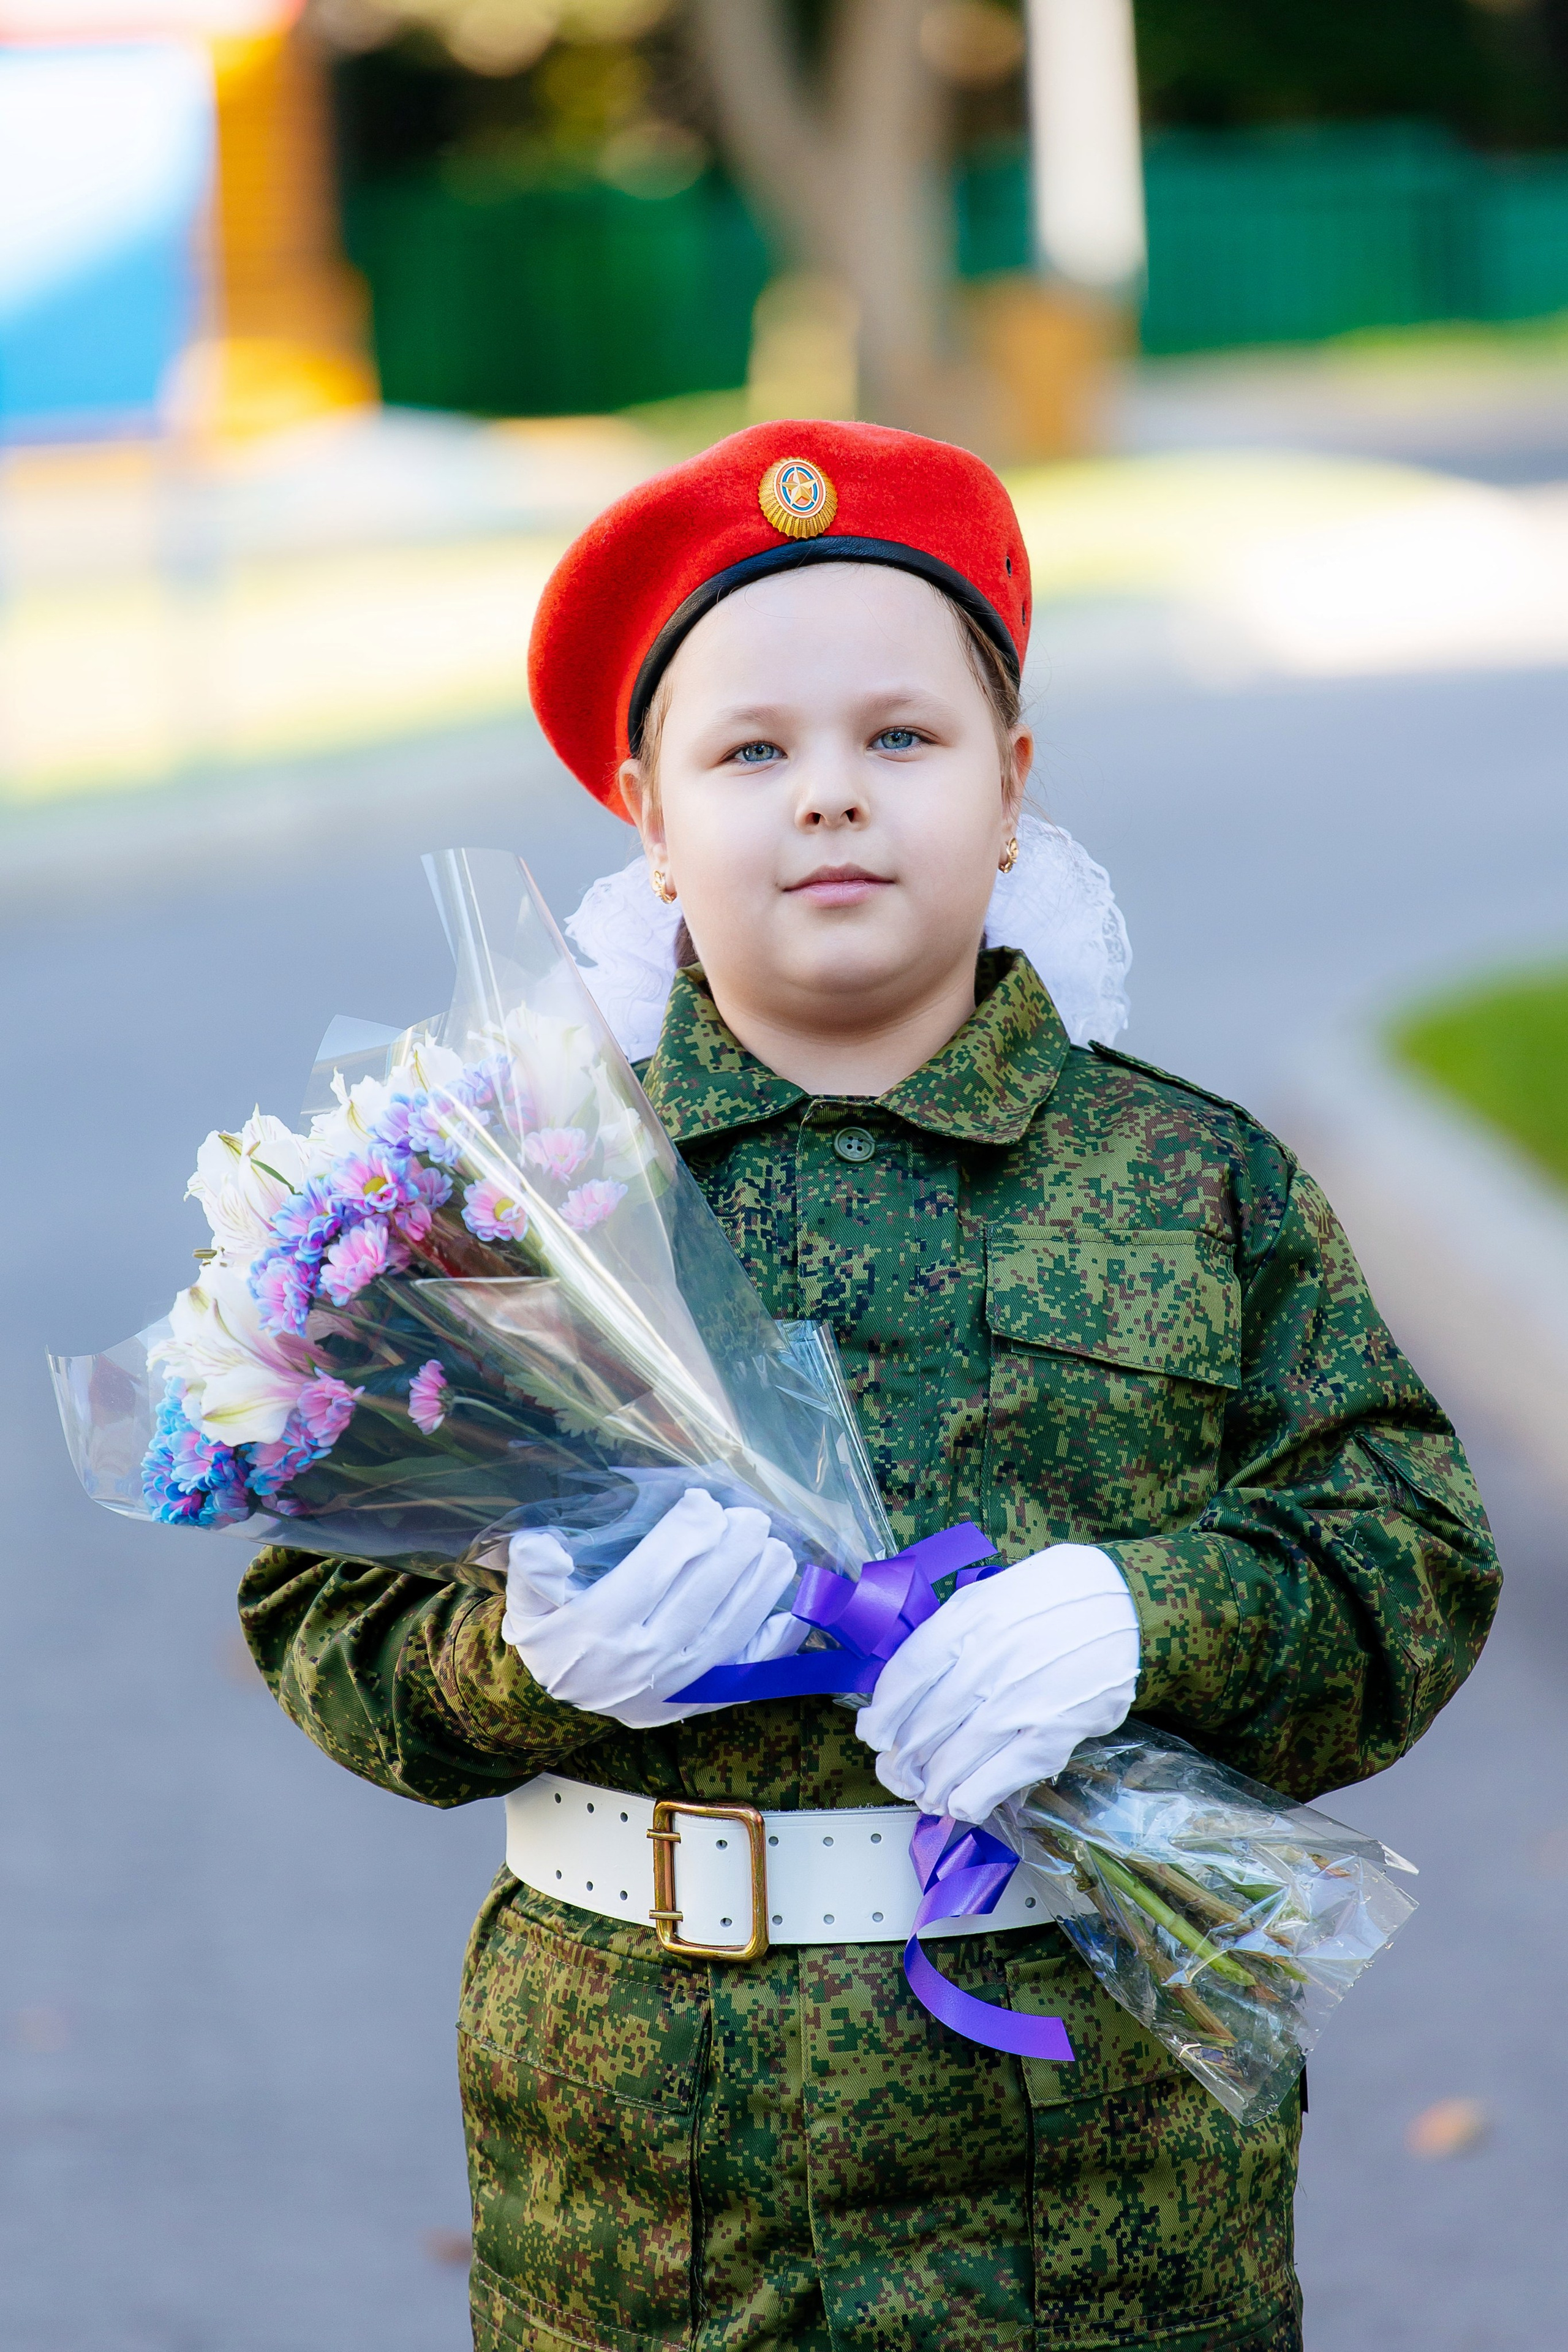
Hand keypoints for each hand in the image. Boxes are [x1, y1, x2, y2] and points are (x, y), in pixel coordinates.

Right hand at [501, 1486, 803, 1728]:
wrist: (557, 1700)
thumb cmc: (550, 1631)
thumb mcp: (526, 1598)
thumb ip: (532, 1568)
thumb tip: (546, 1546)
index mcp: (594, 1630)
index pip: (651, 1573)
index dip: (684, 1533)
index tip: (704, 1501)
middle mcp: (637, 1665)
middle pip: (699, 1599)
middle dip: (732, 1552)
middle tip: (752, 1517)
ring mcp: (672, 1689)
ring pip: (729, 1631)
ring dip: (760, 1587)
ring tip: (777, 1549)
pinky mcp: (696, 1703)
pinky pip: (746, 1672)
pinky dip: (774, 1641)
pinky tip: (791, 1606)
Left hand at [855, 1544, 1139, 1822]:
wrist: (1124, 1603)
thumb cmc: (1049, 1598)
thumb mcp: (989, 1596)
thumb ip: (948, 1636)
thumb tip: (904, 1691)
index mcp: (967, 1620)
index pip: (906, 1679)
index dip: (883, 1716)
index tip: (874, 1735)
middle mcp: (988, 1659)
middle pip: (924, 1726)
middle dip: (902, 1761)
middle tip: (897, 1773)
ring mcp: (1021, 1698)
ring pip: (955, 1759)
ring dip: (932, 1786)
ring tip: (926, 1793)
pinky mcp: (1055, 1729)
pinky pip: (1001, 1775)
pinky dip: (973, 1797)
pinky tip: (960, 1803)